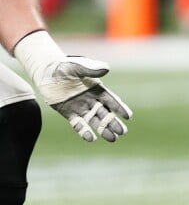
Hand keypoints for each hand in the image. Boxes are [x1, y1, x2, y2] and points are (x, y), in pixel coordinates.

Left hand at [14, 30, 132, 142]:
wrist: (44, 72)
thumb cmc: (62, 66)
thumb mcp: (76, 66)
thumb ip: (90, 69)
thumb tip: (106, 68)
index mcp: (96, 89)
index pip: (111, 100)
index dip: (119, 108)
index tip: (128, 116)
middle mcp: (91, 100)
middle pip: (105, 114)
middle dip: (113, 123)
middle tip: (122, 132)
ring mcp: (81, 108)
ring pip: (94, 121)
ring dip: (103, 130)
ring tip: (112, 139)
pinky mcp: (69, 113)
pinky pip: (78, 124)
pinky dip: (84, 131)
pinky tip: (91, 138)